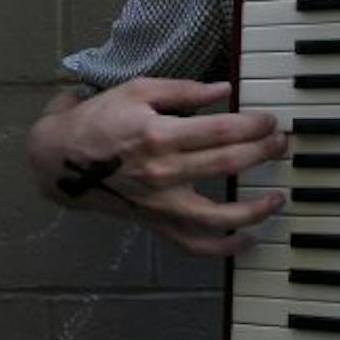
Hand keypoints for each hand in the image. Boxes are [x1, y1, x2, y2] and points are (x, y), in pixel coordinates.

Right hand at [27, 78, 287, 256]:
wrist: (59, 159)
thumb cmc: (99, 118)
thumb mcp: (138, 90)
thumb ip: (184, 91)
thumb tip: (224, 89)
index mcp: (159, 135)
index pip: (222, 130)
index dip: (254, 125)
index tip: (270, 120)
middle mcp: (162, 173)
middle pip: (227, 164)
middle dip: (262, 152)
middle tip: (281, 143)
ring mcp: (159, 203)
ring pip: (217, 216)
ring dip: (254, 209)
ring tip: (277, 198)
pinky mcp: (154, 222)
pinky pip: (193, 244)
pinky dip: (222, 249)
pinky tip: (247, 240)